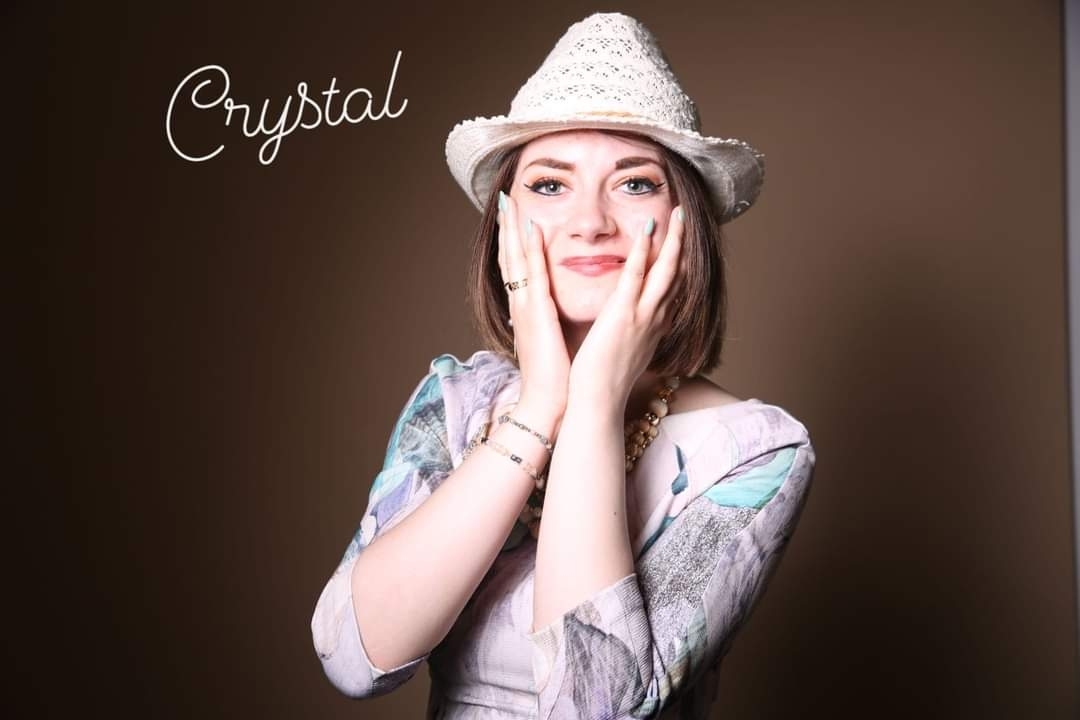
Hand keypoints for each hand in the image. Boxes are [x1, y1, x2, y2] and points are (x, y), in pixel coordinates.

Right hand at [498, 191, 570, 422]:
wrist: (548, 404)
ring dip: (512, 229)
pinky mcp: (537, 314)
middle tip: (503, 199)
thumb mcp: (551, 342)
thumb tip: (552, 313)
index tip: (512, 217)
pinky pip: (533, 275)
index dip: (512, 242)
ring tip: (509, 203)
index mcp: (526, 311)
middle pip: (510, 257)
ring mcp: (526, 308)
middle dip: (506, 228)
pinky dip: (530, 251)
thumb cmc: (555, 378)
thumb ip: (549, 323)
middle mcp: (521, 305)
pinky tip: (530, 228)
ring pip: (516, 260)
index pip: (517, 269)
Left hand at [568, 206, 684, 410]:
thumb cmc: (604, 383)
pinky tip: (648, 230)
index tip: (683, 243)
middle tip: (686, 216)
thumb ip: (630, 333)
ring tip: (677, 212)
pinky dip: (644, 251)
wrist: (598, 402)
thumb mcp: (625, 352)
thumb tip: (627, 324)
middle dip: (683, 244)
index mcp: (654, 327)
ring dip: (673, 239)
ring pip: (665, 270)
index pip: (673, 289)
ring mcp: (642, 316)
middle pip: (677, 274)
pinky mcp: (623, 314)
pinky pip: (636, 276)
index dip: (680, 263)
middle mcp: (655, 319)